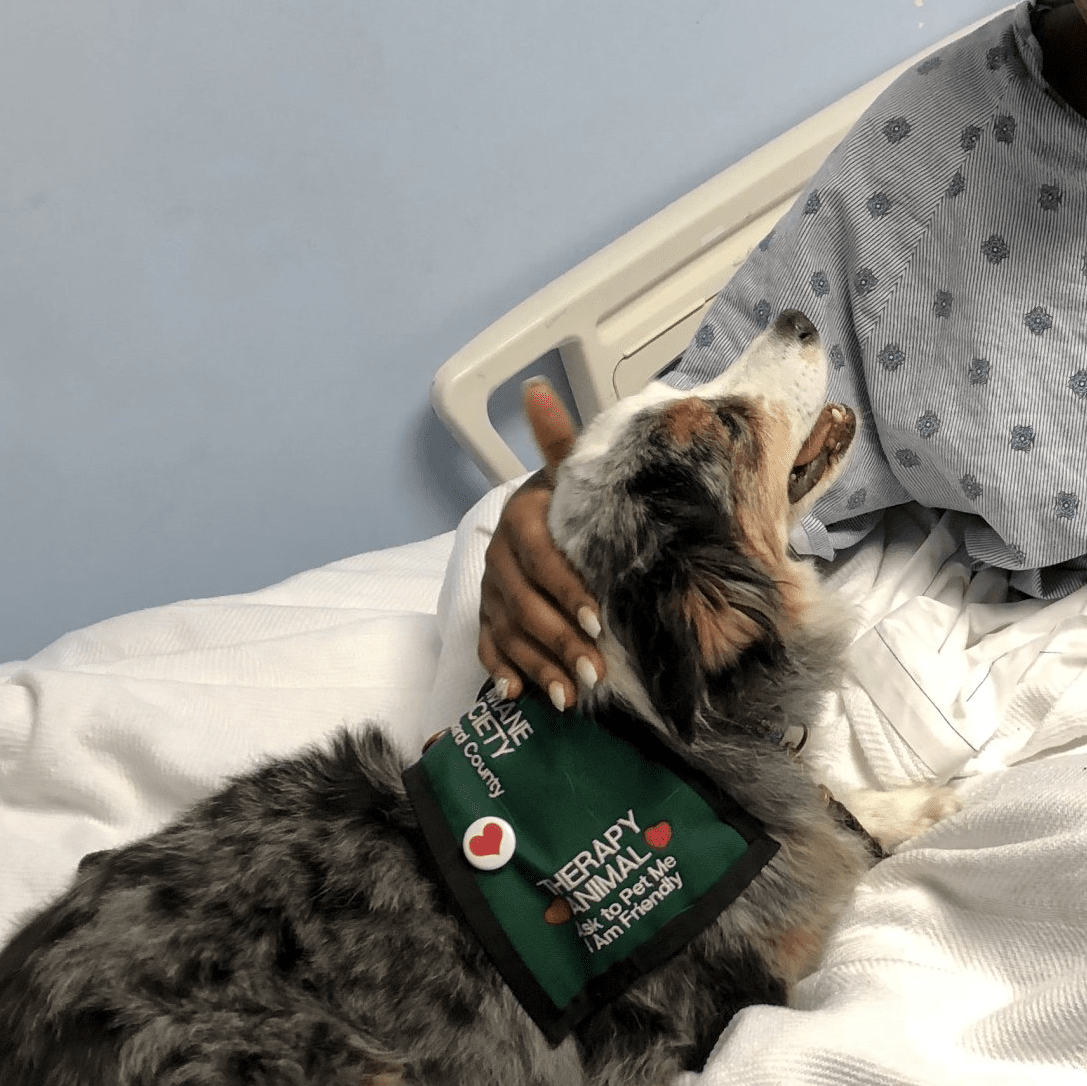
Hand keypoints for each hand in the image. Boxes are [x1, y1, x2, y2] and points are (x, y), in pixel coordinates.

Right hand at [477, 380, 606, 710]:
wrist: (545, 514)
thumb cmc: (569, 499)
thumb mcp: (570, 472)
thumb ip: (558, 439)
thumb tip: (535, 388)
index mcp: (520, 519)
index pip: (539, 558)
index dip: (566, 589)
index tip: (599, 617)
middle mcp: (498, 557)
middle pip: (525, 604)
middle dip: (560, 640)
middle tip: (596, 670)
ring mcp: (491, 590)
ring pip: (508, 633)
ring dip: (539, 665)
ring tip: (570, 696)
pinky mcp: (487, 616)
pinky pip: (488, 649)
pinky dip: (501, 672)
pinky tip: (518, 695)